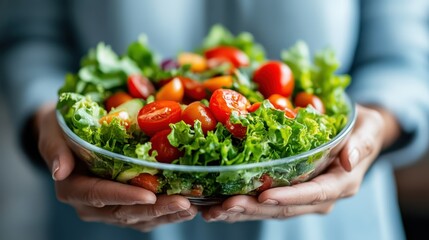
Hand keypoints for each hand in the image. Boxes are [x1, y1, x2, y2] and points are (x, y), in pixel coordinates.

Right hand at [35, 103, 197, 231]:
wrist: (68, 132)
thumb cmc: (62, 127)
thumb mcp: (52, 130)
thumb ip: (54, 148)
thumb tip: (58, 171)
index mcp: (73, 188)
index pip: (99, 194)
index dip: (125, 196)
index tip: (150, 195)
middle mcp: (91, 205)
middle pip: (125, 211)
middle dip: (156, 209)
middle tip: (184, 203)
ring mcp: (109, 208)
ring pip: (139, 218)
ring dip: (166, 214)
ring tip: (192, 206)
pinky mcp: (124, 206)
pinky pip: (145, 215)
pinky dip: (166, 212)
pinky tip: (188, 206)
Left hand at [202, 105, 396, 221]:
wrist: (359, 136)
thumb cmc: (363, 128)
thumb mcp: (369, 129)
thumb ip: (362, 143)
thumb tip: (349, 159)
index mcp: (341, 183)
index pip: (314, 194)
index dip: (289, 197)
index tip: (264, 197)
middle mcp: (321, 197)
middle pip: (285, 208)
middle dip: (253, 208)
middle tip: (224, 206)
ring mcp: (304, 198)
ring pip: (270, 211)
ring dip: (241, 212)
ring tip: (213, 211)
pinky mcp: (290, 194)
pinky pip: (265, 204)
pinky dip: (242, 205)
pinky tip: (218, 205)